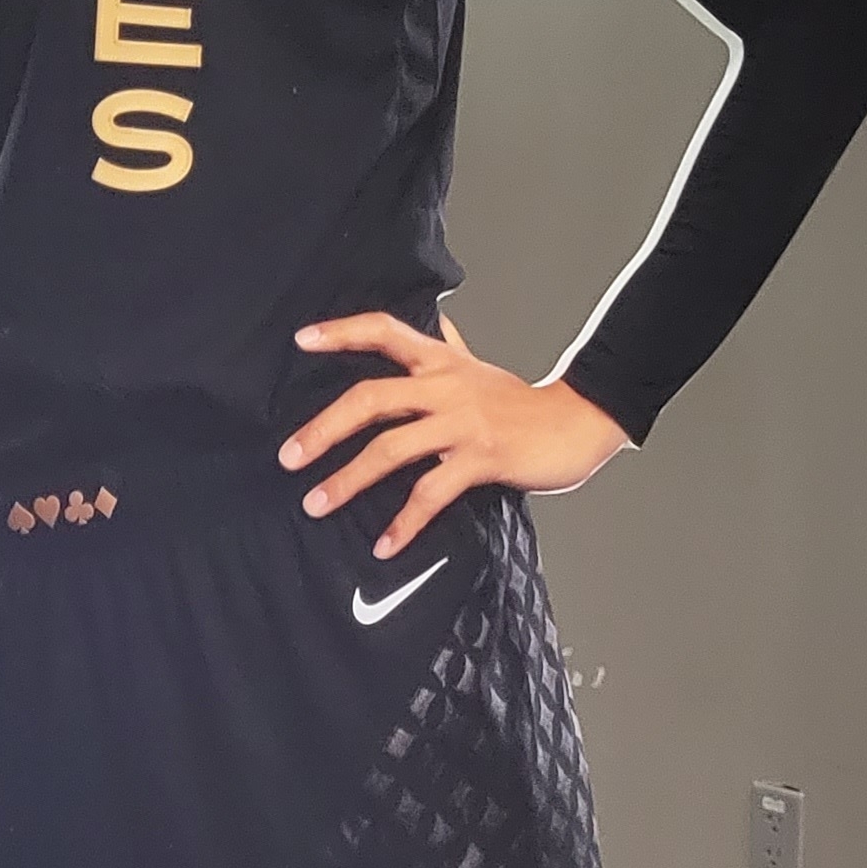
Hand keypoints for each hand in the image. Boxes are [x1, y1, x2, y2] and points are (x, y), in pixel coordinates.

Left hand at [279, 312, 627, 558]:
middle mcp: (446, 387)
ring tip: (316, 504)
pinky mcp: (481, 458)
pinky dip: (404, 522)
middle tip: (289, 456)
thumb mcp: (479, 369)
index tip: (300, 341)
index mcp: (441, 362)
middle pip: (371, 398)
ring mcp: (462, 423)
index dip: (342, 332)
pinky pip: (430, 492)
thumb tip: (436, 323)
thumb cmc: (521, 402)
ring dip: (348, 480)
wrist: (578, 423)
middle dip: (324, 428)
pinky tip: (384, 544)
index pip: (385, 332)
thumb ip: (450, 349)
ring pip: (391, 448)